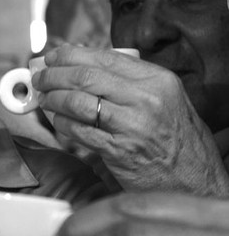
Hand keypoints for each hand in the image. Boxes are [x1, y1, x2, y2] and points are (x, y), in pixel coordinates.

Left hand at [31, 44, 228, 195]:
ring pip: (77, 101)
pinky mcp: (118, 150)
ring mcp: (132, 125)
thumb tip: (82, 64)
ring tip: (45, 99)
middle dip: (54, 75)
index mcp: (157, 79)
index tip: (53, 57)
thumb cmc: (175, 139)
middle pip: (85, 76)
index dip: (70, 55)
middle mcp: (146, 98)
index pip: (103, 58)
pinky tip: (58, 121)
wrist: (194, 181)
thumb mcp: (163, 99)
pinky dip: (62, 124)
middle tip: (41, 78)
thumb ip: (128, 81)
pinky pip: (78, 130)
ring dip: (53, 99)